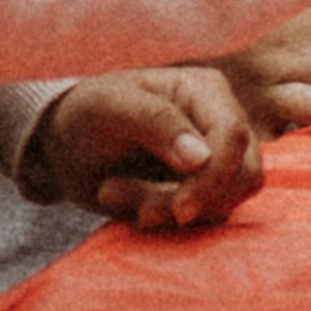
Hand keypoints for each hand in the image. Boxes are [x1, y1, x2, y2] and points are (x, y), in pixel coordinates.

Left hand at [28, 65, 264, 228]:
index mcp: (206, 90)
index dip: (213, 178)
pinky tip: (123, 202)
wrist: (67, 145)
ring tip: (115, 194)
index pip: (234, 137)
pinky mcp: (204, 189)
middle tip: (138, 209)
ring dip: (170, 213)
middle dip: (193, 202)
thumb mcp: (109, 106)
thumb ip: (155, 122)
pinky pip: (205, 218)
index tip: (179, 212)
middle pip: (243, 175)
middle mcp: (221, 122)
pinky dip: (163, 220)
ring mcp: (216, 158)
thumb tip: (201, 157)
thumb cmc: (87, 113)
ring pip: (225, 202)